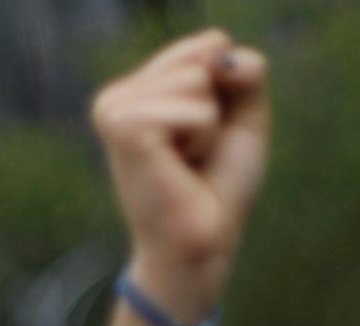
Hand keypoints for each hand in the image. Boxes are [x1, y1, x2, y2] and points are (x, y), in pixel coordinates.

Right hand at [93, 31, 270, 325]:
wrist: (202, 246)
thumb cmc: (218, 188)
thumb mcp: (243, 116)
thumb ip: (244, 70)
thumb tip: (220, 52)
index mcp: (137, 89)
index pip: (208, 45)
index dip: (227, 94)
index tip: (205, 140)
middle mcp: (117, 94)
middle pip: (203, 57)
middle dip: (217, 111)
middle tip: (195, 156)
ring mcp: (114, 107)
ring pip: (199, 80)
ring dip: (209, 128)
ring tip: (185, 163)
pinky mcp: (124, 126)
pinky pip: (196, 109)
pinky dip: (203, 139)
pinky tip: (178, 167)